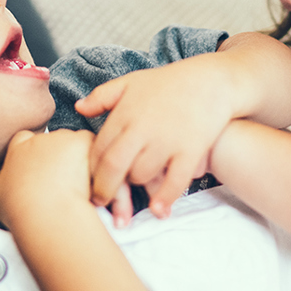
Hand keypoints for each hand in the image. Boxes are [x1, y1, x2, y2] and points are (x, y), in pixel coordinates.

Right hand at [0, 129, 96, 227]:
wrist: (46, 213)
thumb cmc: (25, 212)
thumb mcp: (4, 197)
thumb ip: (13, 183)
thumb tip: (18, 186)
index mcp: (18, 151)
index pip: (25, 140)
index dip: (35, 153)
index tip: (42, 168)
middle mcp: (39, 140)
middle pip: (54, 142)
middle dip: (62, 157)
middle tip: (67, 182)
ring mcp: (62, 139)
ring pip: (76, 144)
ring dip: (81, 159)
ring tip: (81, 185)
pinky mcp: (82, 142)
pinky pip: (93, 148)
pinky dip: (96, 161)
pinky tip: (93, 180)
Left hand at [75, 57, 233, 217]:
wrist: (211, 81)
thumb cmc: (169, 82)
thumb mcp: (131, 82)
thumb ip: (102, 96)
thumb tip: (79, 108)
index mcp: (125, 114)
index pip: (99, 149)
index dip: (91, 170)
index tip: (89, 183)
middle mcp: (142, 128)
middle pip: (114, 167)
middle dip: (104, 189)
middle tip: (101, 202)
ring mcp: (167, 140)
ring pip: (141, 175)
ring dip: (136, 187)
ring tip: (135, 189)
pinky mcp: (190, 150)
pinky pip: (174, 181)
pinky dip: (165, 198)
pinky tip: (158, 209)